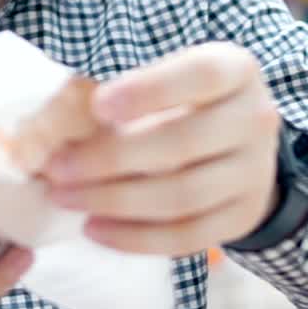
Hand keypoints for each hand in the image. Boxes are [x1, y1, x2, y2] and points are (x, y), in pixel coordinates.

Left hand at [41, 42, 280, 256]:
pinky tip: (95, 229)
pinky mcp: (242, 217)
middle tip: (58, 167)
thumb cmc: (188, 98)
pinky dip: (136, 238)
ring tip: (65, 198)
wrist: (244, 141)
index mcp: (235, 70)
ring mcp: (254, 173)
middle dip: (111, 159)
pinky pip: (187, 237)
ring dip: (115, 201)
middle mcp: (255, 119)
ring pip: (183, 196)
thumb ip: (124, 91)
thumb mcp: (168, 75)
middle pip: (183, 144)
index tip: (97, 105)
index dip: (149, 91)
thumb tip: (52, 121)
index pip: (201, 76)